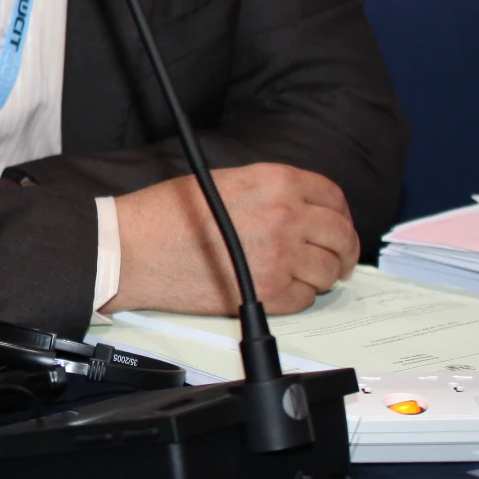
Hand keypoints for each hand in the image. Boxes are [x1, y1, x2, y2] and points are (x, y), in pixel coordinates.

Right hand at [104, 163, 357, 316]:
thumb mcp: (224, 179)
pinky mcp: (269, 293)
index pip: (332, 197)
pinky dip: (298, 296)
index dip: (339, 214)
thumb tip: (301, 209)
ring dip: (321, 275)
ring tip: (305, 275)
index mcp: (275, 182)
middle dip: (343, 250)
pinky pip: (305, 299)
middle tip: (337, 258)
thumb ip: (269, 190)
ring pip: (328, 271)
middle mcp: (285, 216)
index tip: (336, 225)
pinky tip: (278, 288)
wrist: (135, 249)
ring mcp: (280, 257)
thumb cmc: (167, 214)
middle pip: (340, 236)